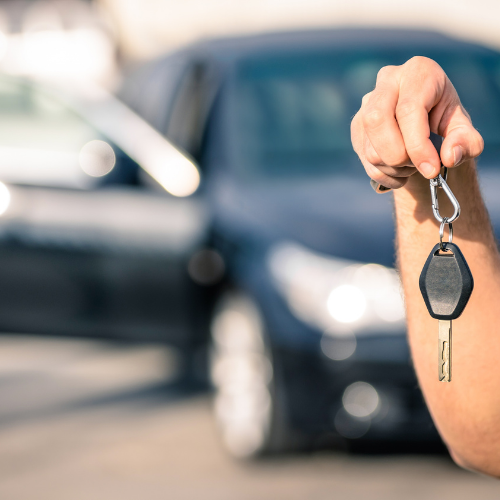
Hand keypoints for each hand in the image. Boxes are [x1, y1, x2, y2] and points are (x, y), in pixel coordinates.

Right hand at [351, 56, 483, 189]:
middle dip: (398, 155)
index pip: (408, 109)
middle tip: (418, 167)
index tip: (431, 169)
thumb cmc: (445, 122)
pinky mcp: (356, 126)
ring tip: (413, 165)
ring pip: (370, 147)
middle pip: (377, 120)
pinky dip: (385, 174)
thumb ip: (467, 142)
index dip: (418, 145)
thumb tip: (449, 157)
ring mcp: (366, 104)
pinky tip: (400, 170)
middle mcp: (387, 82)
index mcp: (418, 72)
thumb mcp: (464, 130)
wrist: (424, 123)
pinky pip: (365, 160)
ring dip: (394, 168)